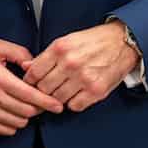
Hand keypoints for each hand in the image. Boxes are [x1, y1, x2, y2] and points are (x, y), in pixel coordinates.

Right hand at [0, 38, 62, 135]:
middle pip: (27, 111)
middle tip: (40, 103)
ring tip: (23, 106)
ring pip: (19, 122)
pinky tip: (12, 114)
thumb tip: (33, 66)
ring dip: (25, 116)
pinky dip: (13, 124)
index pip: (30, 95)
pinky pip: (5, 130)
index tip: (57, 105)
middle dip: (38, 108)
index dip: (48, 102)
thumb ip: (20, 53)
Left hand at [23, 22, 138, 111]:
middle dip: (43, 90)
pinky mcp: (97, 91)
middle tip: (47, 89)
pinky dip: (73, 103)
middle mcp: (70, 64)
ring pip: (57, 99)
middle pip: (43, 88)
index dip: (29, 81)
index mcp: (60, 48)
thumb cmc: (93, 41)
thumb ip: (45, 56)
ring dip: (58, 97)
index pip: (33, 73)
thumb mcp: (66, 41)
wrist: (122, 42)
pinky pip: (75, 106)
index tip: (31, 84)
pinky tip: (76, 94)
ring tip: (62, 90)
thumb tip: (25, 67)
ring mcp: (84, 78)